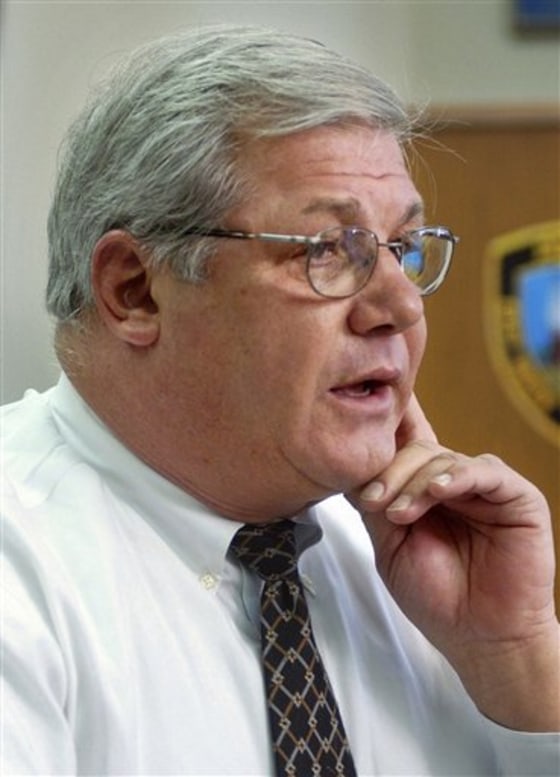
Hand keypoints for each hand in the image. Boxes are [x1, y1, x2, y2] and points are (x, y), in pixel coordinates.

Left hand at [349, 395, 558, 730]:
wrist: (481, 639)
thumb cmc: (437, 597)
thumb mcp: (390, 546)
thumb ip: (375, 505)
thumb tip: (346, 467)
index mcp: (424, 490)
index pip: (404, 447)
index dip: (384, 431)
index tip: (353, 423)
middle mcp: (454, 482)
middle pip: (416, 449)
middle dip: (388, 472)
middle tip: (372, 502)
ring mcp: (485, 487)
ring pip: (443, 457)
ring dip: (414, 482)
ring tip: (399, 514)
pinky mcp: (517, 496)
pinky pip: (484, 470)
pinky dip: (456, 476)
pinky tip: (437, 492)